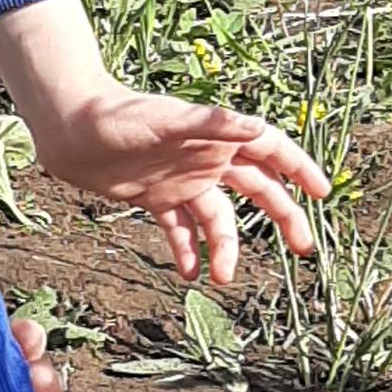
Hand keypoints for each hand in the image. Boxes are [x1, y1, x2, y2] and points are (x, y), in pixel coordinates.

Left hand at [25, 81, 325, 290]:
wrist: (68, 127)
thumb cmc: (117, 114)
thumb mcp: (167, 120)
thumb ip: (213, 124)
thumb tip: (257, 129)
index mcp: (217, 135)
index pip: (271, 150)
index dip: (299, 168)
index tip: (323, 193)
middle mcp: (207, 158)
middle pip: (258, 190)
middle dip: (283, 217)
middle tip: (303, 248)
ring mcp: (183, 181)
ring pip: (218, 218)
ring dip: (226, 246)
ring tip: (224, 277)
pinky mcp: (157, 198)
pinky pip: (181, 230)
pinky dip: (187, 251)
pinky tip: (189, 275)